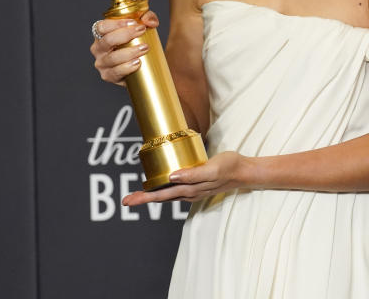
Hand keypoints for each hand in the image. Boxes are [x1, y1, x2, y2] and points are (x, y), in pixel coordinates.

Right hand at [90, 10, 158, 84]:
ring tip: (144, 48)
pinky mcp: (108, 76)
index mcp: (101, 34)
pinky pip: (115, 72)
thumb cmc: (138, 42)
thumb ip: (148, 17)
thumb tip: (149, 22)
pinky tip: (137, 63)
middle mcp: (98, 48)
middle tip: (142, 31)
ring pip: (112, 58)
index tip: (134, 22)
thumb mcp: (143, 26)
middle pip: (107, 40)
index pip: (102, 26)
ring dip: (129, 52)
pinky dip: (126, 68)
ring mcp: (102, 63)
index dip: (116, 23)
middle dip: (126, 34)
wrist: (142, 67)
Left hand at [121, 151, 250, 205]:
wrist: (243, 171)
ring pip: (167, 195)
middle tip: (126, 200)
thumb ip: (193, 174)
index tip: (128, 200)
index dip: (144, 197)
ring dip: (152, 196)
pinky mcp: (196, 185)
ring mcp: (192, 190)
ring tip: (138, 195)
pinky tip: (161, 185)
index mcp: (189, 189)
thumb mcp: (212, 169)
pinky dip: (164, 190)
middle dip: (142, 199)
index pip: (161, 195)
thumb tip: (172, 177)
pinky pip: (176, 190)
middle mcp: (188, 192)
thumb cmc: (228, 167)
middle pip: (161, 197)